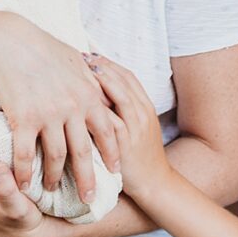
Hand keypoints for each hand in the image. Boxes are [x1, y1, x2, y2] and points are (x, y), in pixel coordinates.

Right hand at [0, 25, 120, 204]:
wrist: (11, 43)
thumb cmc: (43, 48)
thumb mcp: (76, 61)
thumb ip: (91, 79)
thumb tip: (102, 88)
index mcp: (88, 95)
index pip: (106, 132)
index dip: (111, 154)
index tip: (115, 171)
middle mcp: (72, 109)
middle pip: (84, 153)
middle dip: (87, 179)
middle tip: (89, 198)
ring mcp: (48, 116)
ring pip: (56, 157)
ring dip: (54, 177)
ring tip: (51, 189)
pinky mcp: (23, 120)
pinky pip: (26, 154)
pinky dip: (24, 172)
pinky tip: (23, 184)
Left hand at [85, 55, 168, 198]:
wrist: (155, 182)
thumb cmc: (140, 153)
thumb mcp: (137, 126)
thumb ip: (123, 108)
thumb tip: (99, 90)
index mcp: (145, 107)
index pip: (128, 76)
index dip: (109, 63)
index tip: (91, 53)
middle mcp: (142, 113)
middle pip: (123, 81)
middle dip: (103, 66)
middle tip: (82, 55)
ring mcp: (135, 128)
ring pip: (120, 96)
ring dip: (102, 81)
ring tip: (83, 71)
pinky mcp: (125, 144)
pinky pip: (113, 122)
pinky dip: (100, 108)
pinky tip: (83, 100)